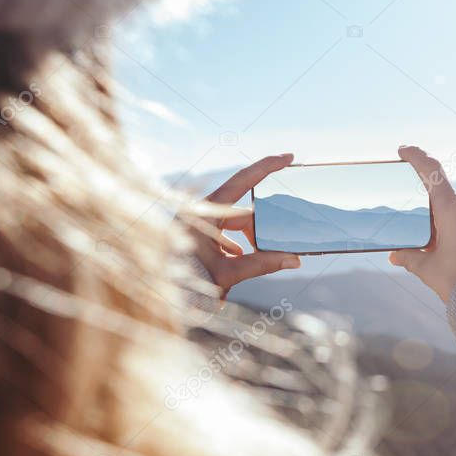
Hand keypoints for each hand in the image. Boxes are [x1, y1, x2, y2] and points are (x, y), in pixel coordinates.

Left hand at [189, 154, 300, 293]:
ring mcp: (197, 223)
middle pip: (243, 213)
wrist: (162, 297)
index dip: (267, 166)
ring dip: (248, 240)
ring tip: (256, 257)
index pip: (243, 181)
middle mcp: (200, 212)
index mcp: (204, 212)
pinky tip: (241, 255)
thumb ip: (262, 264)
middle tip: (277, 244)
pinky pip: (223, 234)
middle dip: (261, 230)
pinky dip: (235, 245)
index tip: (288, 157)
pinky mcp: (196, 236)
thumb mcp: (227, 272)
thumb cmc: (188, 281)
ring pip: (234, 224)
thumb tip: (294, 260)